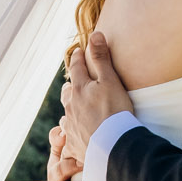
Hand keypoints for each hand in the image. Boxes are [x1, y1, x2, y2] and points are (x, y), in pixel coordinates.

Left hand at [60, 31, 133, 157]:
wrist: (113, 146)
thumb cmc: (114, 111)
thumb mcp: (110, 81)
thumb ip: (101, 58)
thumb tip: (94, 34)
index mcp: (79, 89)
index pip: (76, 67)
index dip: (78, 57)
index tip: (78, 51)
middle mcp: (71, 106)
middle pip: (68, 92)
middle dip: (72, 84)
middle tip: (75, 82)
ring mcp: (71, 126)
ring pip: (67, 113)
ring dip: (71, 108)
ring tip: (76, 108)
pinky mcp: (74, 144)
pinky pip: (69, 136)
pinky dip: (72, 132)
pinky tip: (76, 134)